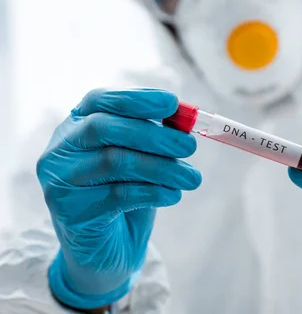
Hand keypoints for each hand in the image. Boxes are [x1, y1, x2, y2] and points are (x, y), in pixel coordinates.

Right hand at [36, 88, 201, 309]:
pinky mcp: (71, 213)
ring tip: (192, 178)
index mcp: (76, 126)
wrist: (105, 250)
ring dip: (162, 168)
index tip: (173, 103)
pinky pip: (117, 195)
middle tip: (190, 147)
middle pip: (103, 128)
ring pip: (114, 161)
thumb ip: (154, 136)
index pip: (99, 100)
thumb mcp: (140, 159)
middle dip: (153, 135)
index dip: (136, 98)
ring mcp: (60, 181)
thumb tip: (184, 118)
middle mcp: (60, 150)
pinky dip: (153, 192)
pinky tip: (173, 195)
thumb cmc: (125, 194)